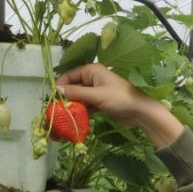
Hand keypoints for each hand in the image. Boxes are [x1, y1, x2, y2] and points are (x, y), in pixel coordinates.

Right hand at [56, 63, 182, 147]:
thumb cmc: (120, 98)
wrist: (140, 112)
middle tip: (56, 110)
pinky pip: (86, 106)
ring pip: (79, 98)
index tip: (52, 98)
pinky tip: (75, 120)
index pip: (69, 75)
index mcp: (91, 71)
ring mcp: (96, 91)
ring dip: (73, 106)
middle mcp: (93, 79)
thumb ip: (76, 92)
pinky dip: (81, 112)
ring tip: (64, 117)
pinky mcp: (100, 103)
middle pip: (73, 87)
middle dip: (65, 98)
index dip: (60, 86)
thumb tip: (57, 90)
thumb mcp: (96, 95)